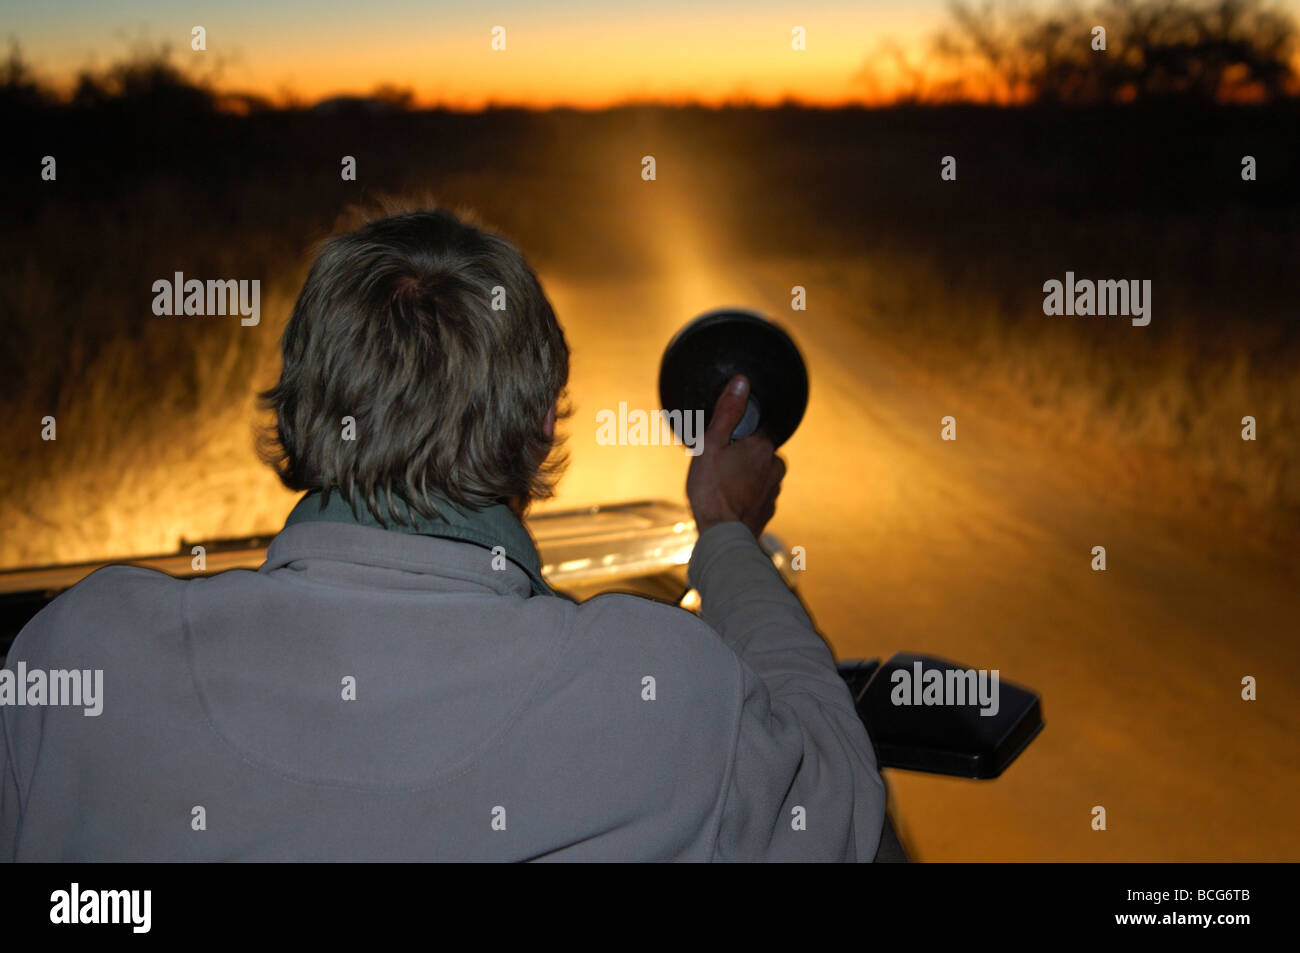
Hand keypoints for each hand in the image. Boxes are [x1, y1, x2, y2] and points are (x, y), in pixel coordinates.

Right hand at [686, 375, 786, 537]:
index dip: (731, 437)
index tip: (718, 450)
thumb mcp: (710, 444)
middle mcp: (776, 466)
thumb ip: (727, 412)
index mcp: (763, 446)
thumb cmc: (711, 490)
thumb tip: (741, 382)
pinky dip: (746, 495)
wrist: (720, 535)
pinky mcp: (769, 509)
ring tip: (721, 488)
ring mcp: (775, 489)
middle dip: (738, 456)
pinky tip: (728, 501)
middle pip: (755, 451)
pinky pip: (758, 493)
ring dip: (743, 476)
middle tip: (716, 470)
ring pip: (758, 472)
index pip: (751, 429)